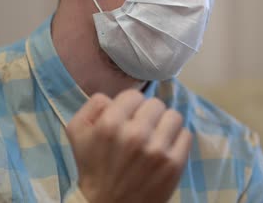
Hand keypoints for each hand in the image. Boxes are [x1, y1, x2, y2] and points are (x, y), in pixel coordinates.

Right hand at [66, 90, 191, 202]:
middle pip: (156, 104)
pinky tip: (165, 150)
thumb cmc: (93, 168)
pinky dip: (177, 140)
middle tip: (142, 130)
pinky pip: (186, 135)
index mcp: (110, 124)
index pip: (134, 95)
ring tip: (155, 138)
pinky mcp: (174, 164)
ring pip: (174, 116)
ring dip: (165, 126)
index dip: (130, 106)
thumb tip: (114, 96)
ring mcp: (157, 150)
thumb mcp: (77, 132)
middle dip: (148, 115)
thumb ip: (92, 105)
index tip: (128, 119)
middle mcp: (135, 134)